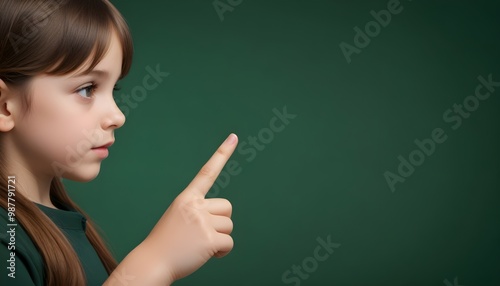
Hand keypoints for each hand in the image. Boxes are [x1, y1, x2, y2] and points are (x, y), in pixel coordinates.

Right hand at [141, 133, 238, 282]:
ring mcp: (202, 222)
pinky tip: (207, 254)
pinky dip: (222, 252)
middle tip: (202, 233)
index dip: (222, 154)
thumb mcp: (179, 217)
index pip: (207, 172)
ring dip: (220, 238)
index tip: (233, 137)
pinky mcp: (209, 239)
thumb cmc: (165, 242)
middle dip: (221, 221)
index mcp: (186, 198)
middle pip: (227, 207)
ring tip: (200, 245)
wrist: (151, 262)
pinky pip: (229, 243)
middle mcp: (195, 206)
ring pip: (229, 226)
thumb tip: (222, 217)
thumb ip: (198, 211)